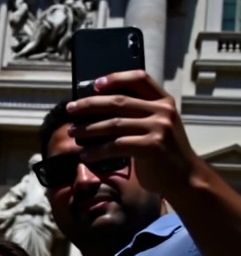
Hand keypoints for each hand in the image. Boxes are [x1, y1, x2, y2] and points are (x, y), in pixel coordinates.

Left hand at [67, 70, 201, 198]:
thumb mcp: (157, 127)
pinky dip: (96, 151)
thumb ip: (138, 115)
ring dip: (88, 129)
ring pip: (113, 124)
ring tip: (72, 133)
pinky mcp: (151, 146)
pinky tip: (84, 155)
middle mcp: (163, 111)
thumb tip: (99, 109)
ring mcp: (159, 128)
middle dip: (90, 105)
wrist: (185, 177)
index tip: (95, 84)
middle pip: (118, 101)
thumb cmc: (163, 153)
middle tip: (70, 110)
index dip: (116, 78)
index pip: (139, 79)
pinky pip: (116, 145)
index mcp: (164, 102)